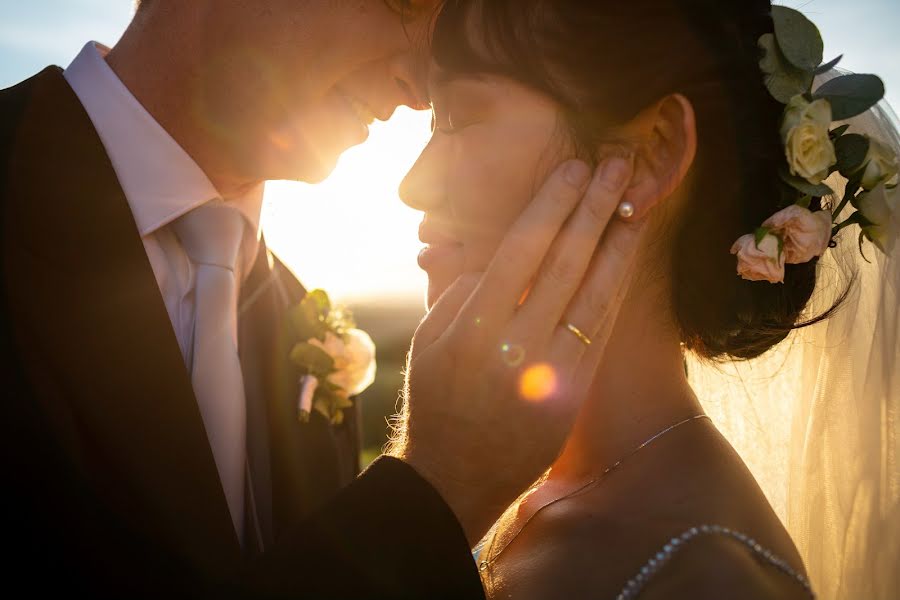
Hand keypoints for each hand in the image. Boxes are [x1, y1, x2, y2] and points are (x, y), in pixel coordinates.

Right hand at [389, 155, 643, 544]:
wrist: (456, 474)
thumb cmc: (437, 398)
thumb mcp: (429, 340)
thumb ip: (456, 289)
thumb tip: (493, 249)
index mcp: (470, 327)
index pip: (520, 249)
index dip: (552, 205)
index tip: (574, 170)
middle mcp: (514, 346)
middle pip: (564, 262)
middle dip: (593, 208)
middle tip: (616, 166)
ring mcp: (550, 372)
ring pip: (593, 293)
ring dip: (618, 243)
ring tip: (635, 203)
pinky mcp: (574, 393)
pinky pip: (600, 329)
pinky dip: (615, 289)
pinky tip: (625, 258)